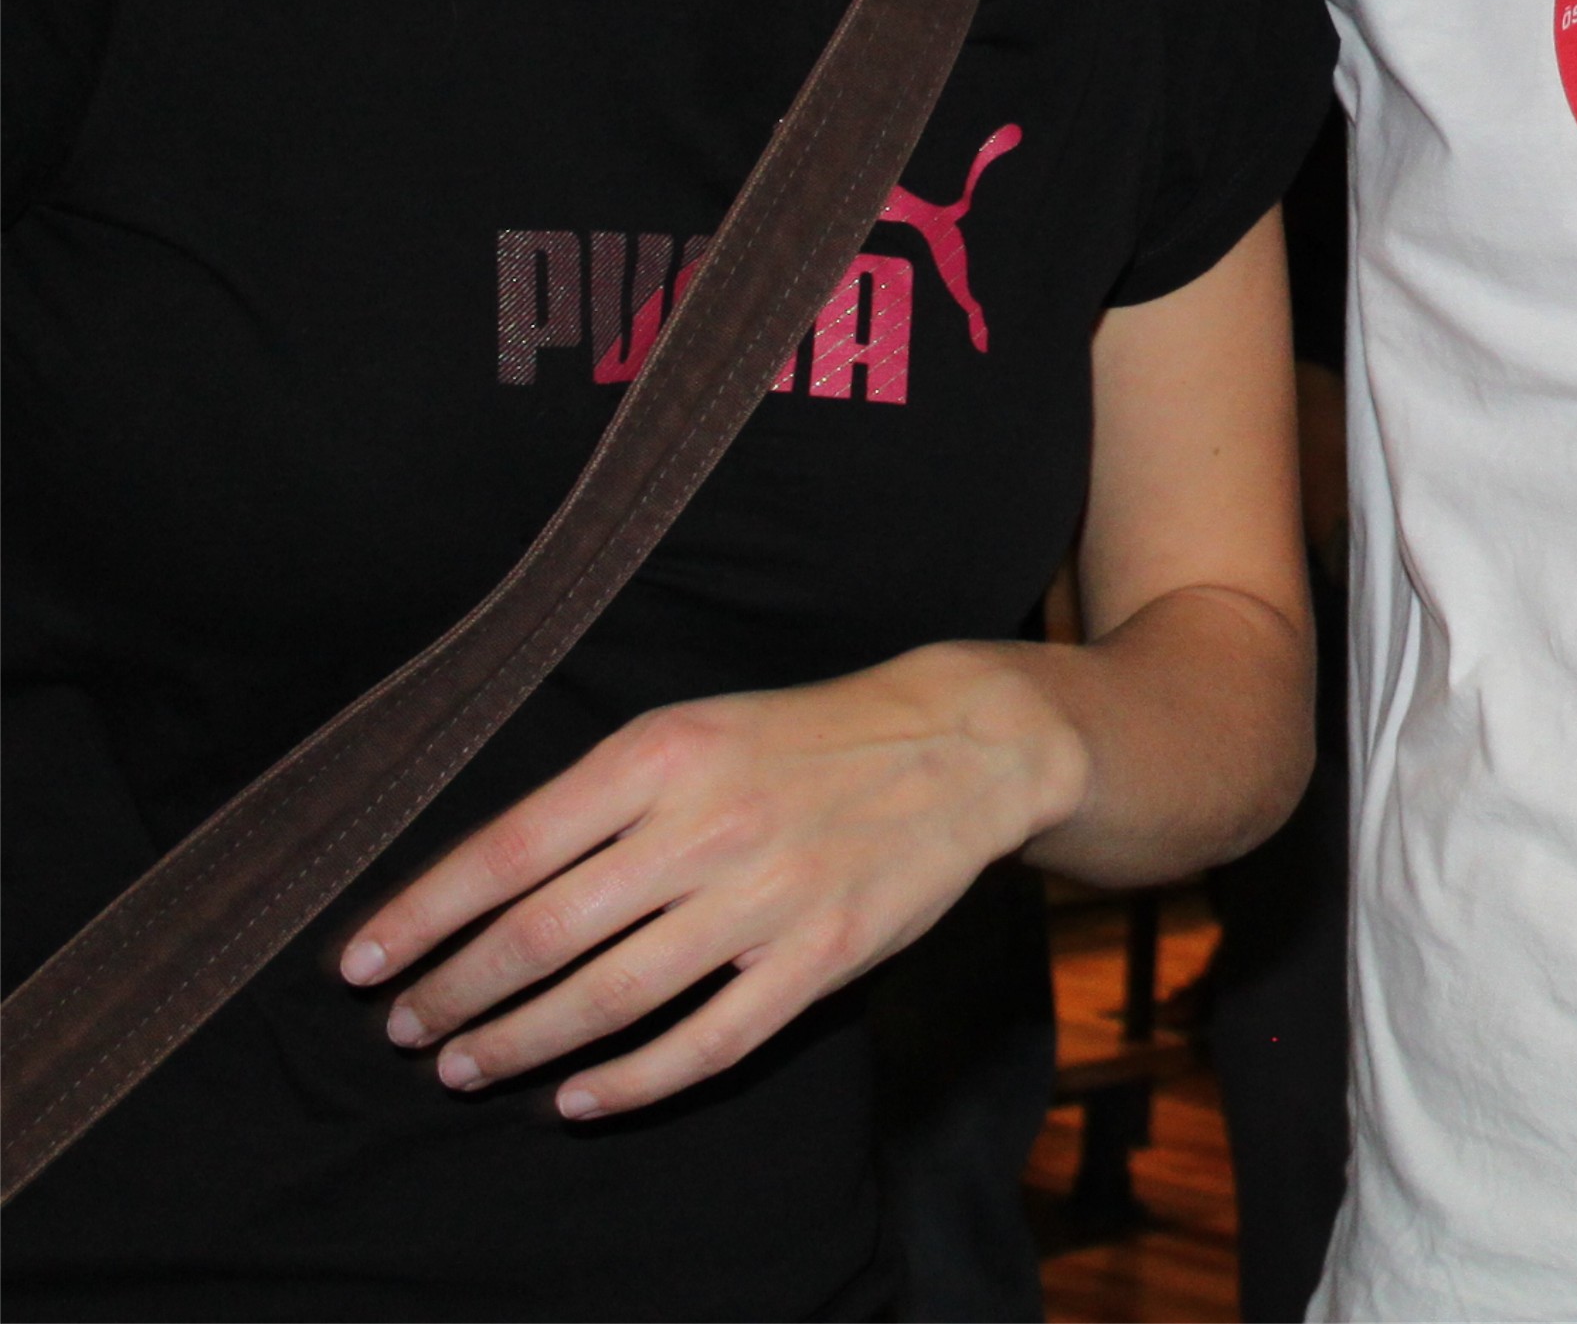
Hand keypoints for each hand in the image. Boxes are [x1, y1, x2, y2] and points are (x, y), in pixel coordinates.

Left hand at [340, 643, 1079, 1117]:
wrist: (963, 745)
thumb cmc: (804, 739)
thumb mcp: (694, 731)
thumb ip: (598, 803)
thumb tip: (480, 890)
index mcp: (663, 756)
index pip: (507, 849)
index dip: (421, 917)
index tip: (361, 967)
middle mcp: (708, 824)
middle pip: (543, 934)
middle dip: (456, 994)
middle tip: (409, 1030)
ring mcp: (769, 896)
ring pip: (611, 996)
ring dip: (521, 1044)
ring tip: (468, 1066)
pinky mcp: (822, 956)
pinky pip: (708, 1040)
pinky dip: (631, 1082)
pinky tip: (579, 1098)